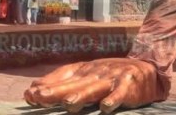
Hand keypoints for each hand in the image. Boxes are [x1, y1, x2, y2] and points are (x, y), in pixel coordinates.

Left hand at [24, 57, 166, 113]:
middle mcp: (95, 72)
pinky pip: (121, 93)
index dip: (47, 85)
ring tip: (68, 104)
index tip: (30, 94)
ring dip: (81, 95)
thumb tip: (34, 88)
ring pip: (94, 88)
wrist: (146, 67)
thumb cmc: (110, 75)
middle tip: (39, 97)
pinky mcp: (129, 84)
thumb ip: (62, 81)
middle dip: (56, 91)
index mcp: (84, 70)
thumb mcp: (85, 75)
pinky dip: (114, 99)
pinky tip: (106, 107)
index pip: (62, 76)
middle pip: (74, 83)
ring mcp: (112, 78)